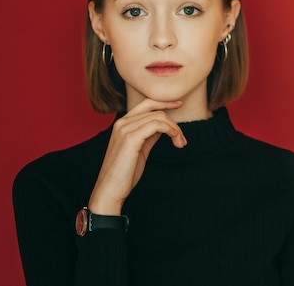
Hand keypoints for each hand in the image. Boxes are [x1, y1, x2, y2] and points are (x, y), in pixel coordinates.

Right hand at [88, 99, 186, 214]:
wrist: (110, 190)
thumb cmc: (125, 173)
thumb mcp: (140, 149)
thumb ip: (149, 135)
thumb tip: (163, 127)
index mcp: (123, 123)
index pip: (147, 103)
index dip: (164, 102)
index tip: (179, 105)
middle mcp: (122, 122)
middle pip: (156, 110)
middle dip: (174, 123)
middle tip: (182, 139)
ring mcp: (125, 128)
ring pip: (159, 117)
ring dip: (175, 129)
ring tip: (181, 143)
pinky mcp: (131, 138)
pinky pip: (157, 125)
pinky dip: (171, 130)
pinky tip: (176, 140)